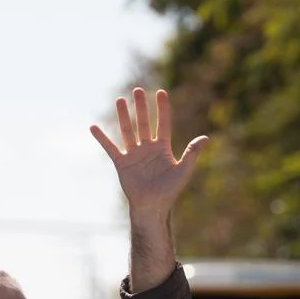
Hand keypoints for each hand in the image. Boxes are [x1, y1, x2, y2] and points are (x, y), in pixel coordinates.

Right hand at [90, 88, 208, 216]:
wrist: (153, 207)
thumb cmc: (170, 191)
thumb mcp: (184, 170)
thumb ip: (192, 153)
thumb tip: (206, 138)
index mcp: (163, 148)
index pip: (163, 124)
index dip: (163, 109)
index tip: (161, 92)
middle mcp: (148, 148)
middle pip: (144, 123)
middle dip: (141, 107)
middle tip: (137, 90)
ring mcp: (134, 155)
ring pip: (128, 131)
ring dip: (123, 116)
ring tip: (120, 100)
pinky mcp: (122, 163)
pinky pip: (110, 148)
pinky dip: (102, 138)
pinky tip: (93, 127)